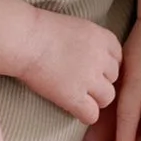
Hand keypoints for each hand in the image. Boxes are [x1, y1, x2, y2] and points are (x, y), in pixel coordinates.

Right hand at [18, 10, 121, 124]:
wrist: (23, 39)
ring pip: (108, 98)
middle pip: (113, 77)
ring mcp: (89, 78)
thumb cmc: (40, 29)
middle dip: (101, 81)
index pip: (117, 57)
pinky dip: (84, 115)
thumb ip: (91, 41)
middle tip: (83, 82)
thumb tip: (95, 58)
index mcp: (101, 37)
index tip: (93, 67)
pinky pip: (92, 115)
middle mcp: (100, 58)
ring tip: (80, 97)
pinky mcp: (75, 97)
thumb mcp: (75, 26)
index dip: (105, 64)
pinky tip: (74, 109)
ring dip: (95, 99)